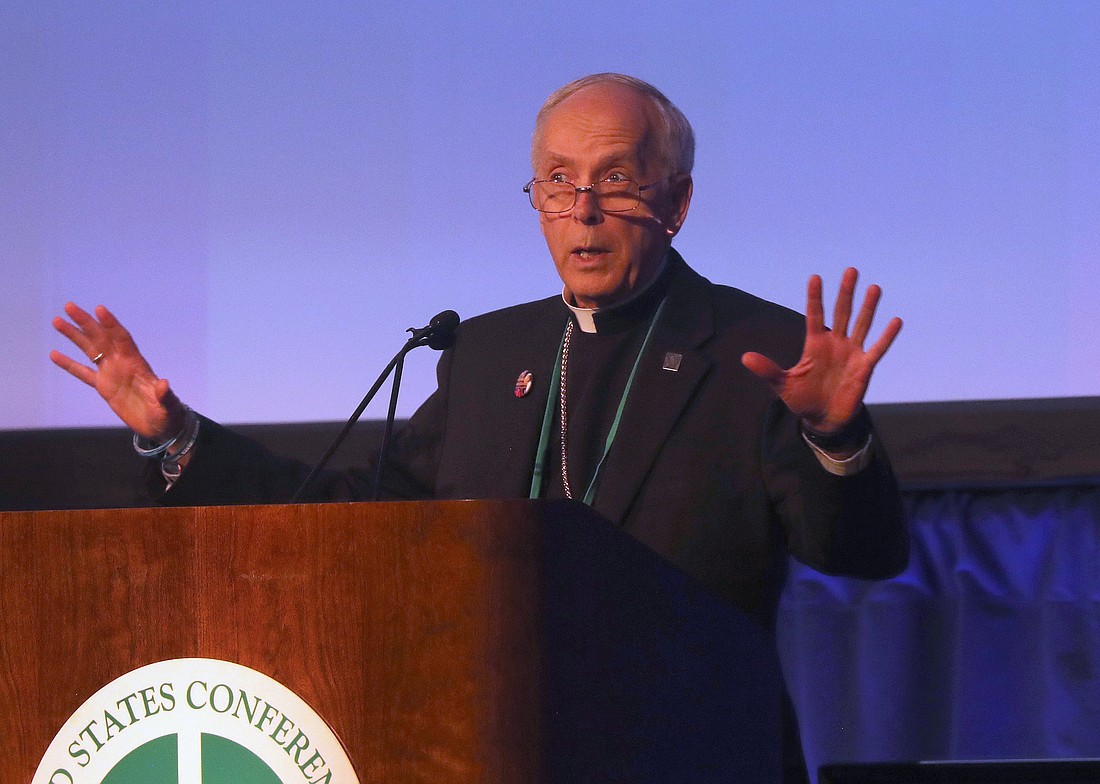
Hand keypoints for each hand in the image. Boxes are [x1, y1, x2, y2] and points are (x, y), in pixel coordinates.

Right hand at [50, 303, 185, 440]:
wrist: (160, 426)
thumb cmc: (168, 414)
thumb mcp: (168, 406)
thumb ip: (165, 395)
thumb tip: (164, 384)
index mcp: (137, 364)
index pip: (122, 339)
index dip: (111, 324)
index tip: (99, 309)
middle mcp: (122, 363)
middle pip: (102, 338)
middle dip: (86, 322)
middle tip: (69, 306)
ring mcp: (112, 373)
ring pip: (90, 350)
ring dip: (74, 336)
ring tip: (57, 321)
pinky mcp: (104, 387)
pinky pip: (83, 373)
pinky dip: (69, 364)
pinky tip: (54, 354)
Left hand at [741, 268, 901, 433]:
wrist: (822, 419)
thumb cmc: (802, 399)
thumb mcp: (782, 384)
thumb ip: (767, 370)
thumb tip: (744, 358)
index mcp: (814, 344)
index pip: (814, 316)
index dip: (814, 298)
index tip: (815, 277)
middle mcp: (835, 344)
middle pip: (841, 313)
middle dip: (845, 293)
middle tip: (850, 270)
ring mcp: (851, 353)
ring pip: (860, 325)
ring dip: (867, 308)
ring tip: (873, 288)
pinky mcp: (864, 368)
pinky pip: (877, 349)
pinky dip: (886, 336)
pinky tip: (895, 320)